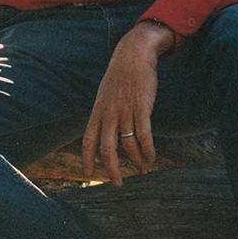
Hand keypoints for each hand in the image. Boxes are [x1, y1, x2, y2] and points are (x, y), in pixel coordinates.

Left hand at [82, 21, 174, 186]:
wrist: (133, 55)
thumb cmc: (120, 77)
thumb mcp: (104, 95)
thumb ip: (103, 114)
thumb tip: (102, 133)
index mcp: (98, 111)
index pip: (88, 140)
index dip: (86, 158)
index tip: (87, 174)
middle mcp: (109, 113)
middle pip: (107, 148)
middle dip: (112, 169)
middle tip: (118, 183)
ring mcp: (125, 111)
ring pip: (128, 145)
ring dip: (136, 161)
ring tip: (142, 169)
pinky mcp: (142, 107)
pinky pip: (144, 135)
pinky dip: (148, 150)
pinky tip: (151, 157)